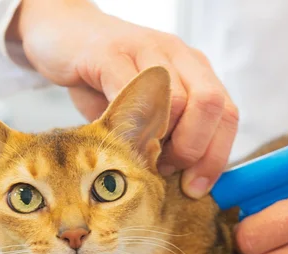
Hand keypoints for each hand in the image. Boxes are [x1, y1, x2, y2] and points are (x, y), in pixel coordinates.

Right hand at [7, 0, 238, 197]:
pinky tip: (115, 136)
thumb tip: (185, 183)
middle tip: (164, 169)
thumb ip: (169, 138)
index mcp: (195, 70)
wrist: (60, 32)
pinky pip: (132, 92)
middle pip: (211, 105)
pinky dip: (128, 124)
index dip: (216, 158)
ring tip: (137, 153)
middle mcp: (179, 54)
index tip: (195, 188)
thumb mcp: (145, 110)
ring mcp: (147, 49)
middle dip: (193, 150)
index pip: (227, 115)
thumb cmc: (104, 79)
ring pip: (177, 101)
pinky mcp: (110, 53)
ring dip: (160, 141)